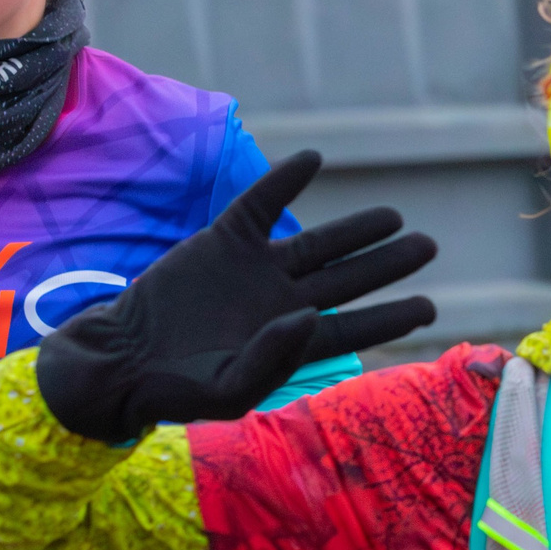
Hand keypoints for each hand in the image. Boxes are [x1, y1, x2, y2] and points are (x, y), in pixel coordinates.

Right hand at [39, 152, 437, 441]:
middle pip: (348, 277)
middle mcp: (284, 300)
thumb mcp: (229, 390)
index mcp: (293, 341)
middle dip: (388, 263)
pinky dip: (284, 181)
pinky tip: (311, 159)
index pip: (355, 326)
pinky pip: (261, 204)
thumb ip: (274, 360)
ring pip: (317, 242)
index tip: (429, 309)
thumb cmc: (177, 389)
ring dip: (355, 228)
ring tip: (393, 216)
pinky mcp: (224, 241)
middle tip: (428, 246)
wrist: (121, 359)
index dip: (392, 316)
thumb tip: (312, 318)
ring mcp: (256, 268)